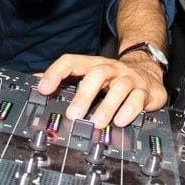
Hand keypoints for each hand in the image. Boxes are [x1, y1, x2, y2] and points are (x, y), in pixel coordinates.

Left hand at [37, 54, 166, 127]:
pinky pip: (138, 98)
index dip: (56, 73)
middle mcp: (112, 69)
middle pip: (97, 74)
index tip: (43, 89)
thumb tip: (36, 80)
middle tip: (72, 115)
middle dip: (84, 95)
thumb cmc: (114, 77)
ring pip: (119, 87)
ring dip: (107, 106)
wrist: (148, 71)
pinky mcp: (146, 91)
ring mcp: (130, 79)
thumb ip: (66, 78)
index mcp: (94, 65)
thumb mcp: (90, 73)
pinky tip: (120, 121)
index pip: (72, 61)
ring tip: (96, 123)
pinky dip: (129, 110)